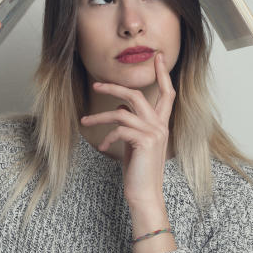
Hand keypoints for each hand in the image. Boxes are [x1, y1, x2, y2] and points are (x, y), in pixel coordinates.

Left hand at [79, 51, 176, 205]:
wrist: (145, 195)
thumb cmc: (138, 171)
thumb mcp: (134, 143)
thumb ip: (131, 125)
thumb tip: (119, 111)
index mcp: (161, 124)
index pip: (167, 93)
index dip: (162, 74)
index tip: (157, 57)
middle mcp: (161, 126)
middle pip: (136, 95)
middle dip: (114, 88)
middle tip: (95, 85)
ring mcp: (154, 134)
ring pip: (122, 112)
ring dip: (99, 117)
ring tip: (85, 122)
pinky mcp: (144, 142)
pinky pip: (120, 129)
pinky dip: (107, 137)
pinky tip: (103, 147)